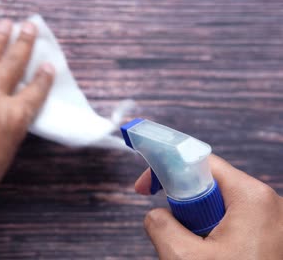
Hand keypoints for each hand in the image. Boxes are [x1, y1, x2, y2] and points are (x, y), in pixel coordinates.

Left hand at [0, 19, 54, 229]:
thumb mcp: (1, 158)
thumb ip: (6, 130)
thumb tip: (3, 115)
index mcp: (11, 119)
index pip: (34, 91)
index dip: (44, 78)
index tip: (49, 65)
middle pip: (10, 64)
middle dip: (22, 42)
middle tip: (29, 25)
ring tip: (3, 25)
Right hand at [135, 155, 282, 259]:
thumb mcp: (184, 258)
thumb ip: (160, 225)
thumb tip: (156, 215)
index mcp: (250, 197)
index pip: (199, 161)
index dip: (166, 170)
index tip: (144, 188)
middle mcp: (264, 203)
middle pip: (207, 186)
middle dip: (184, 209)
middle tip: (178, 237)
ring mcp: (269, 222)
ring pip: (216, 209)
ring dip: (197, 229)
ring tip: (199, 256)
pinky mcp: (268, 238)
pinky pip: (229, 226)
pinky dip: (212, 239)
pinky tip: (211, 258)